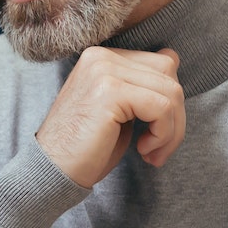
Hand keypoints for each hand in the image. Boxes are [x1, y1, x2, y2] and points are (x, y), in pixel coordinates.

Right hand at [34, 46, 184, 187]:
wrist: (51, 170)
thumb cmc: (85, 149)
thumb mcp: (118, 112)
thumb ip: (142, 91)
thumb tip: (174, 79)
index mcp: (102, 58)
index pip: (162, 63)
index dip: (169, 100)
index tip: (157, 133)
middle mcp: (101, 57)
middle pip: (169, 73)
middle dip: (175, 116)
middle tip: (159, 148)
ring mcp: (104, 71)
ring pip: (170, 92)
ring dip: (171, 130)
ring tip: (151, 152)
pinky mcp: (110, 91)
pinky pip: (161, 108)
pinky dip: (163, 134)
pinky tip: (144, 150)